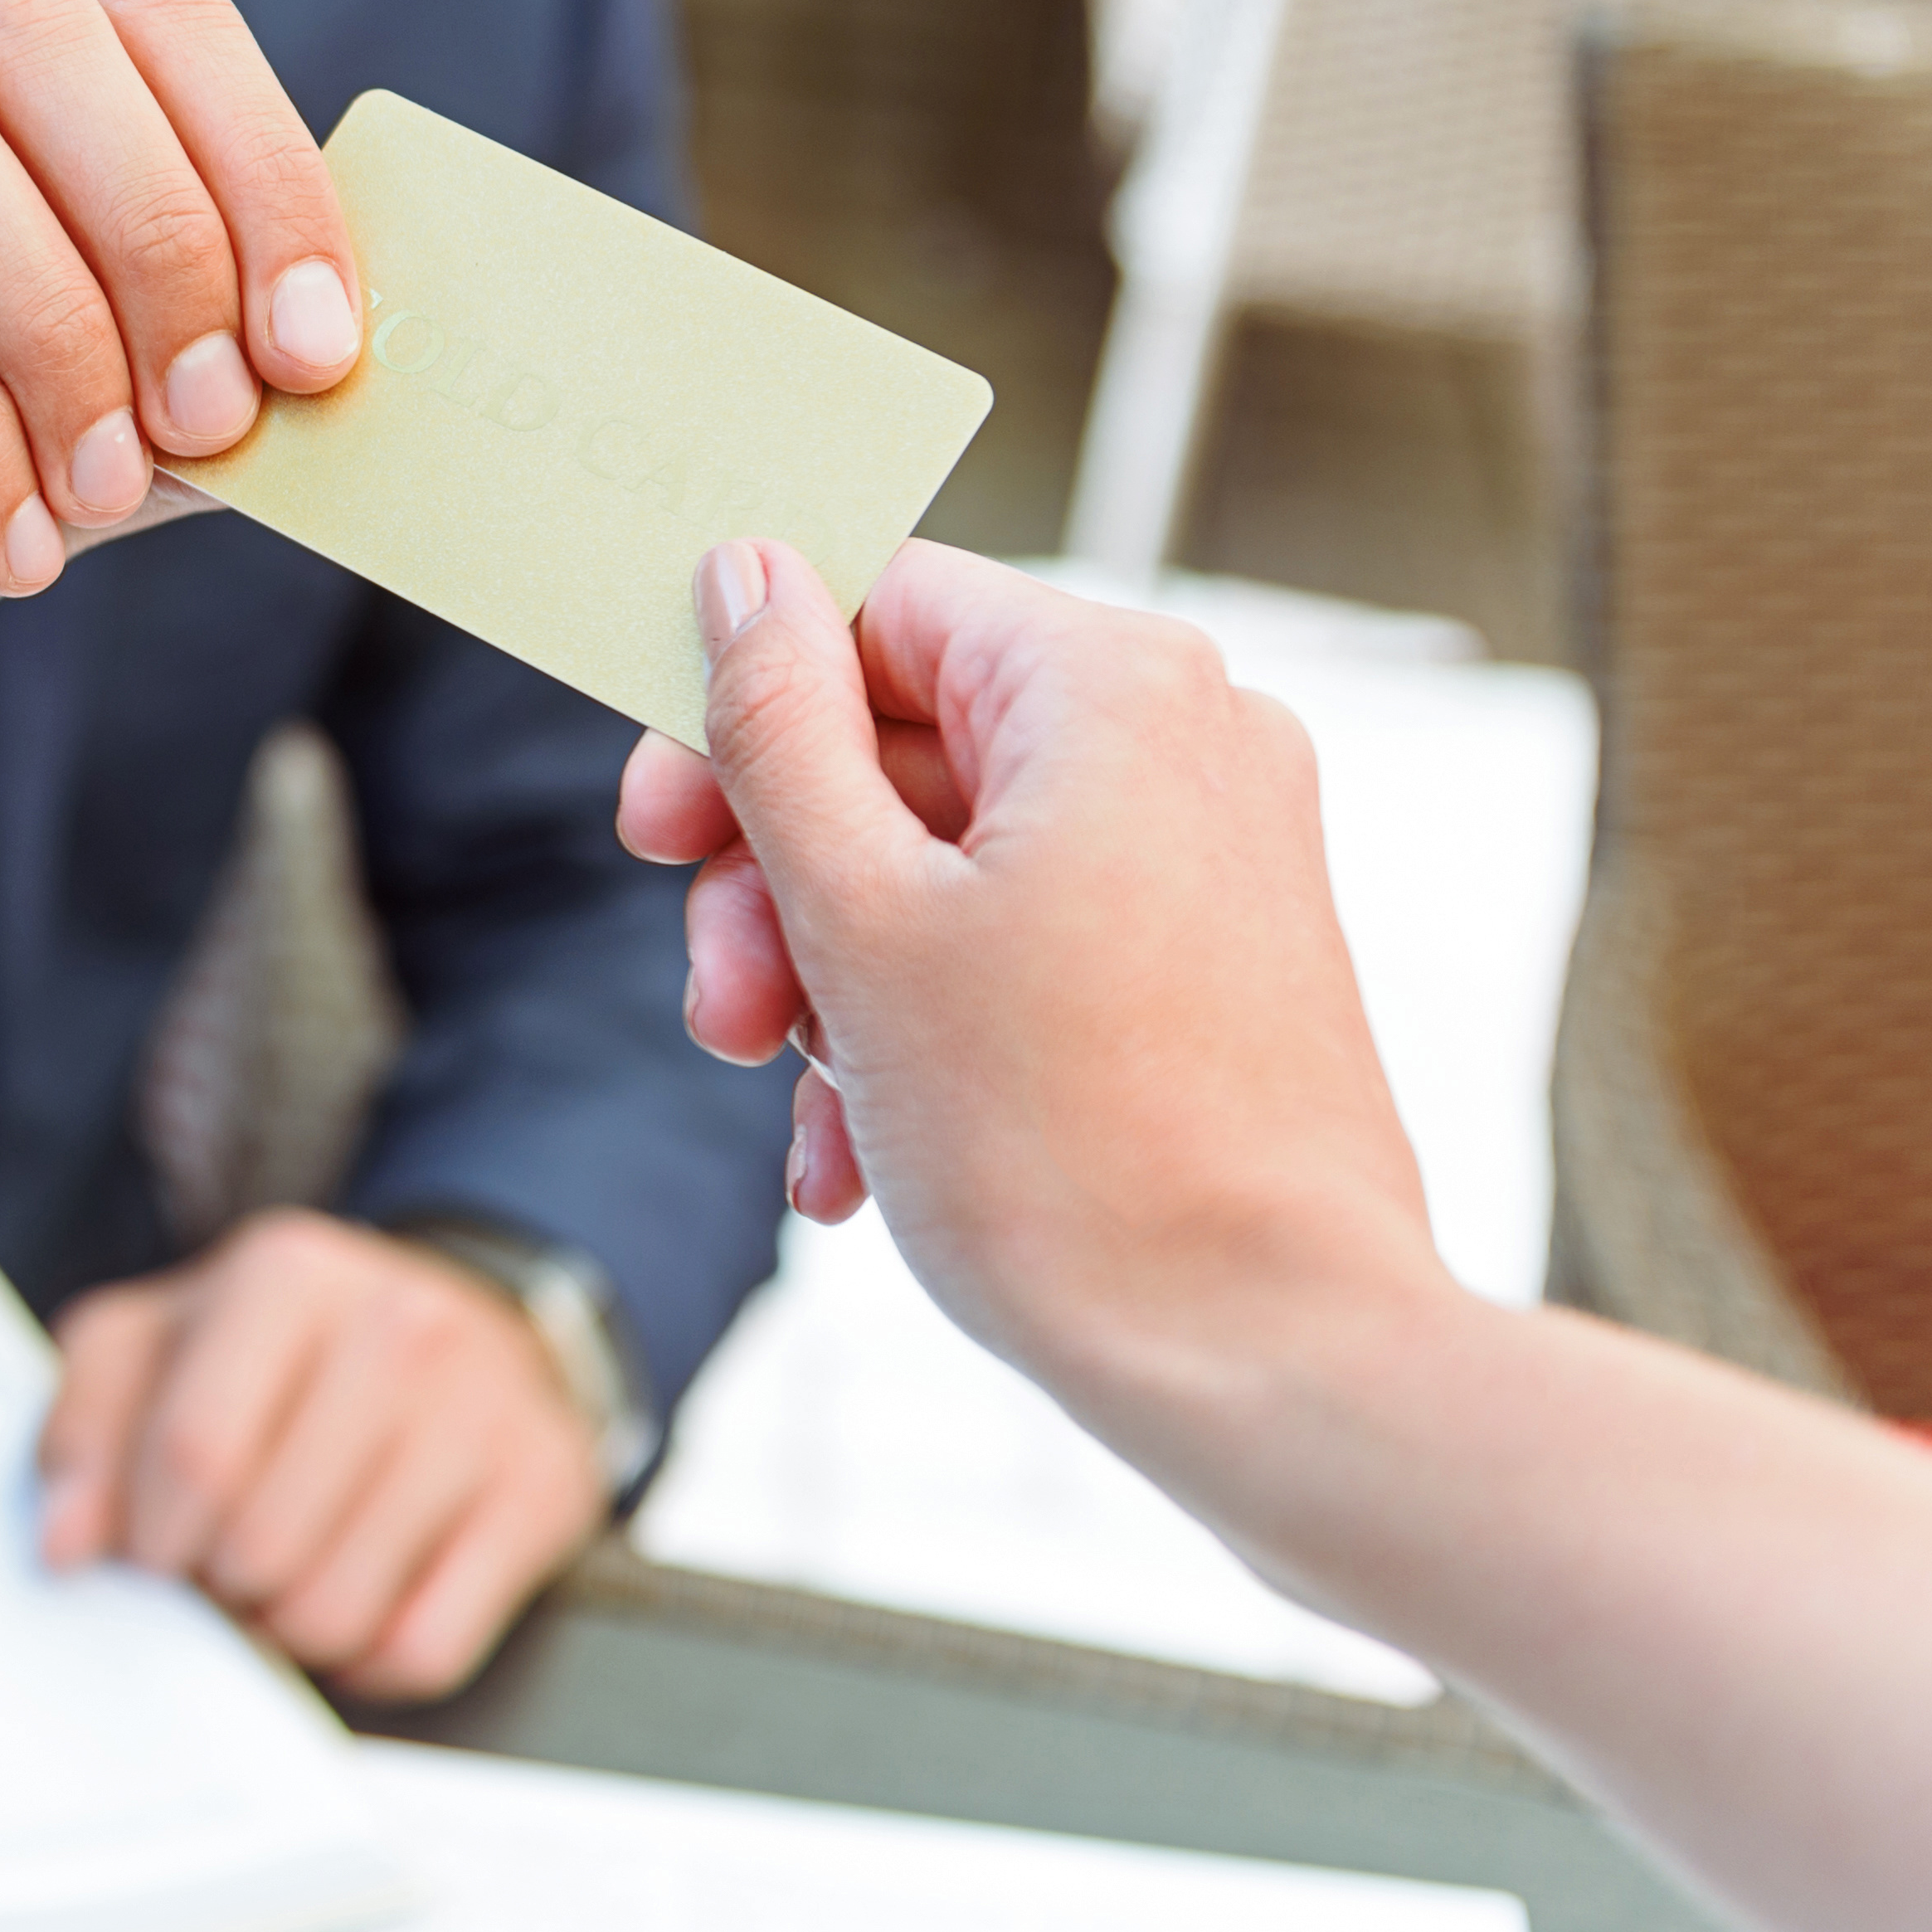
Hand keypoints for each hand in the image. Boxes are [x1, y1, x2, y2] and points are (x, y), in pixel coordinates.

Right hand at [0, 0, 360, 898]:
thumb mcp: (23, 465)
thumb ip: (155, 412)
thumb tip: (328, 393)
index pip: (124, 4)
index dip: (255, 154)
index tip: (324, 347)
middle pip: (14, 12)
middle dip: (166, 216)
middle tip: (222, 411)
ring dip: (55, 314)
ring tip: (97, 485)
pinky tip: (0, 544)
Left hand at [34, 1210, 608, 1701]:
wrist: (465, 1326)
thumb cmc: (286, 1350)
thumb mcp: (158, 1344)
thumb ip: (86, 1429)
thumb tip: (65, 1543)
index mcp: (287, 1275)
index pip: (196, 1451)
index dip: (152, 1537)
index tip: (149, 1555)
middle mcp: (399, 1329)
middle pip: (263, 1544)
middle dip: (219, 1584)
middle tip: (224, 1563)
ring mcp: (483, 1413)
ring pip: (338, 1610)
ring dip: (286, 1626)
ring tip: (286, 1576)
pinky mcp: (542, 1495)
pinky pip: (425, 1649)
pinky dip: (368, 1660)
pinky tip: (359, 1604)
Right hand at [611, 540, 1445, 1458]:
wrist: (1274, 1360)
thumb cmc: (1070, 1150)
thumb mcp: (860, 920)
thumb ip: (778, 727)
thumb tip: (744, 571)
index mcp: (1108, 686)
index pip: (870, 605)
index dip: (736, 713)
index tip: (657, 836)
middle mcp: (1187, 737)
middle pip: (899, 743)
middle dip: (777, 883)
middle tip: (719, 1012)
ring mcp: (1215, 850)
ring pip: (947, 859)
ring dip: (834, 978)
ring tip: (803, 1115)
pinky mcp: (1219, 957)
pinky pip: (1027, 938)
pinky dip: (929, 1022)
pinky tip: (862, 1153)